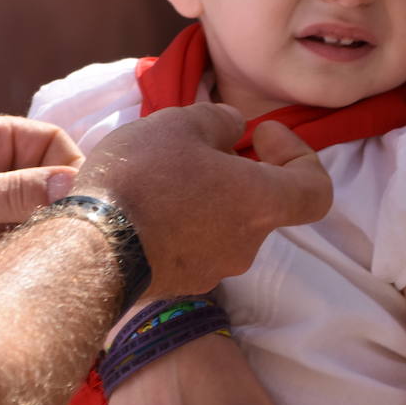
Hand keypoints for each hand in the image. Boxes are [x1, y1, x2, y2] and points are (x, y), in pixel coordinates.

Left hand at [0, 113, 82, 295]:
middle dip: (63, 209)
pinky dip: (22, 265)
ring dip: (42, 242)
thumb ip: (10, 193)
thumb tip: (74, 184)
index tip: (87, 203)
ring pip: (32, 223)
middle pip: (46, 185)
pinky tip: (28, 280)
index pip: (48, 143)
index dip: (73, 167)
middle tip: (80, 242)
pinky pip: (10, 253)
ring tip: (54, 265)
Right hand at [72, 104, 331, 296]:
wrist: (88, 248)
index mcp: (260, 203)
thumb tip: (232, 129)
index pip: (316, 190)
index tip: (261, 135)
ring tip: (161, 169)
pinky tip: (146, 200)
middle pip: (261, 202)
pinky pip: (194, 244)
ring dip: (207, 194)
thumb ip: (220, 120)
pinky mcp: (181, 283)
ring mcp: (214, 269)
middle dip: (238, 169)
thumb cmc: (142, 177)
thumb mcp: (181, 122)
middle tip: (198, 143)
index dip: (299, 155)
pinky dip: (183, 220)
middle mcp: (247, 243)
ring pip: (225, 222)